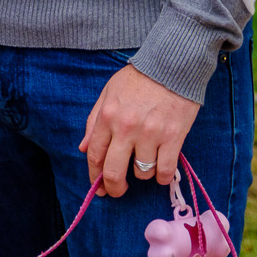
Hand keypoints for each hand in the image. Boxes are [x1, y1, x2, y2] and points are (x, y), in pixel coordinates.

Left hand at [78, 64, 199, 197]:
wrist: (171, 65)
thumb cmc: (138, 78)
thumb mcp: (108, 93)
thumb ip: (94, 121)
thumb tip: (84, 148)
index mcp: (107, 116)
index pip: (94, 155)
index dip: (94, 176)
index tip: (98, 186)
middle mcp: (126, 127)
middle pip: (114, 171)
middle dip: (114, 188)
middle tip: (118, 191)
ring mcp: (150, 134)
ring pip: (142, 173)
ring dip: (142, 173)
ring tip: (146, 161)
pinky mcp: (173, 137)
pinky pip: (165, 171)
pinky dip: (162, 177)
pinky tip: (161, 171)